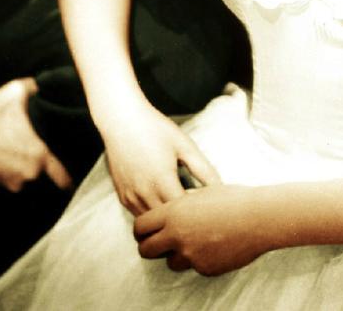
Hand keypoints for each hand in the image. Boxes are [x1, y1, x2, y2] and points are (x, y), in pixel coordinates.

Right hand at [0, 78, 71, 191]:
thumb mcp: (16, 92)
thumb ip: (35, 89)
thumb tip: (42, 84)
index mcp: (38, 156)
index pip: (62, 175)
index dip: (69, 178)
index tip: (73, 180)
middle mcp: (26, 174)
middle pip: (41, 170)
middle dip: (39, 161)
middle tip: (33, 144)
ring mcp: (8, 182)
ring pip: (22, 173)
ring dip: (20, 164)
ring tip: (13, 145)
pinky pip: (6, 175)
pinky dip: (6, 166)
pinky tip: (1, 150)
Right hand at [101, 101, 218, 215]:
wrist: (121, 120)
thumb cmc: (156, 129)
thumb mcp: (184, 146)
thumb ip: (204, 170)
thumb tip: (221, 188)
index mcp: (163, 182)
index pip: (185, 214)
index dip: (198, 213)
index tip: (207, 205)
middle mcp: (145, 195)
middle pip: (168, 223)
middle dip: (184, 219)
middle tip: (197, 209)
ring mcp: (131, 198)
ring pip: (153, 223)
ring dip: (166, 220)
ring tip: (181, 207)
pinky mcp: (122, 197)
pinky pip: (140, 215)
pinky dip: (153, 214)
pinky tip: (163, 201)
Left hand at [134, 184, 263, 275]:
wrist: (257, 218)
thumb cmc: (233, 199)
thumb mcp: (202, 192)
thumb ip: (183, 202)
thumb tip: (175, 205)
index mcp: (174, 212)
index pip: (140, 226)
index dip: (140, 230)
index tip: (144, 231)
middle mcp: (177, 236)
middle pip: (146, 250)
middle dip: (149, 247)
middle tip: (156, 244)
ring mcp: (190, 255)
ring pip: (170, 263)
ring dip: (176, 255)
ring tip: (193, 242)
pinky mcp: (204, 268)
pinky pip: (194, 267)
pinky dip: (199, 259)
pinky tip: (213, 246)